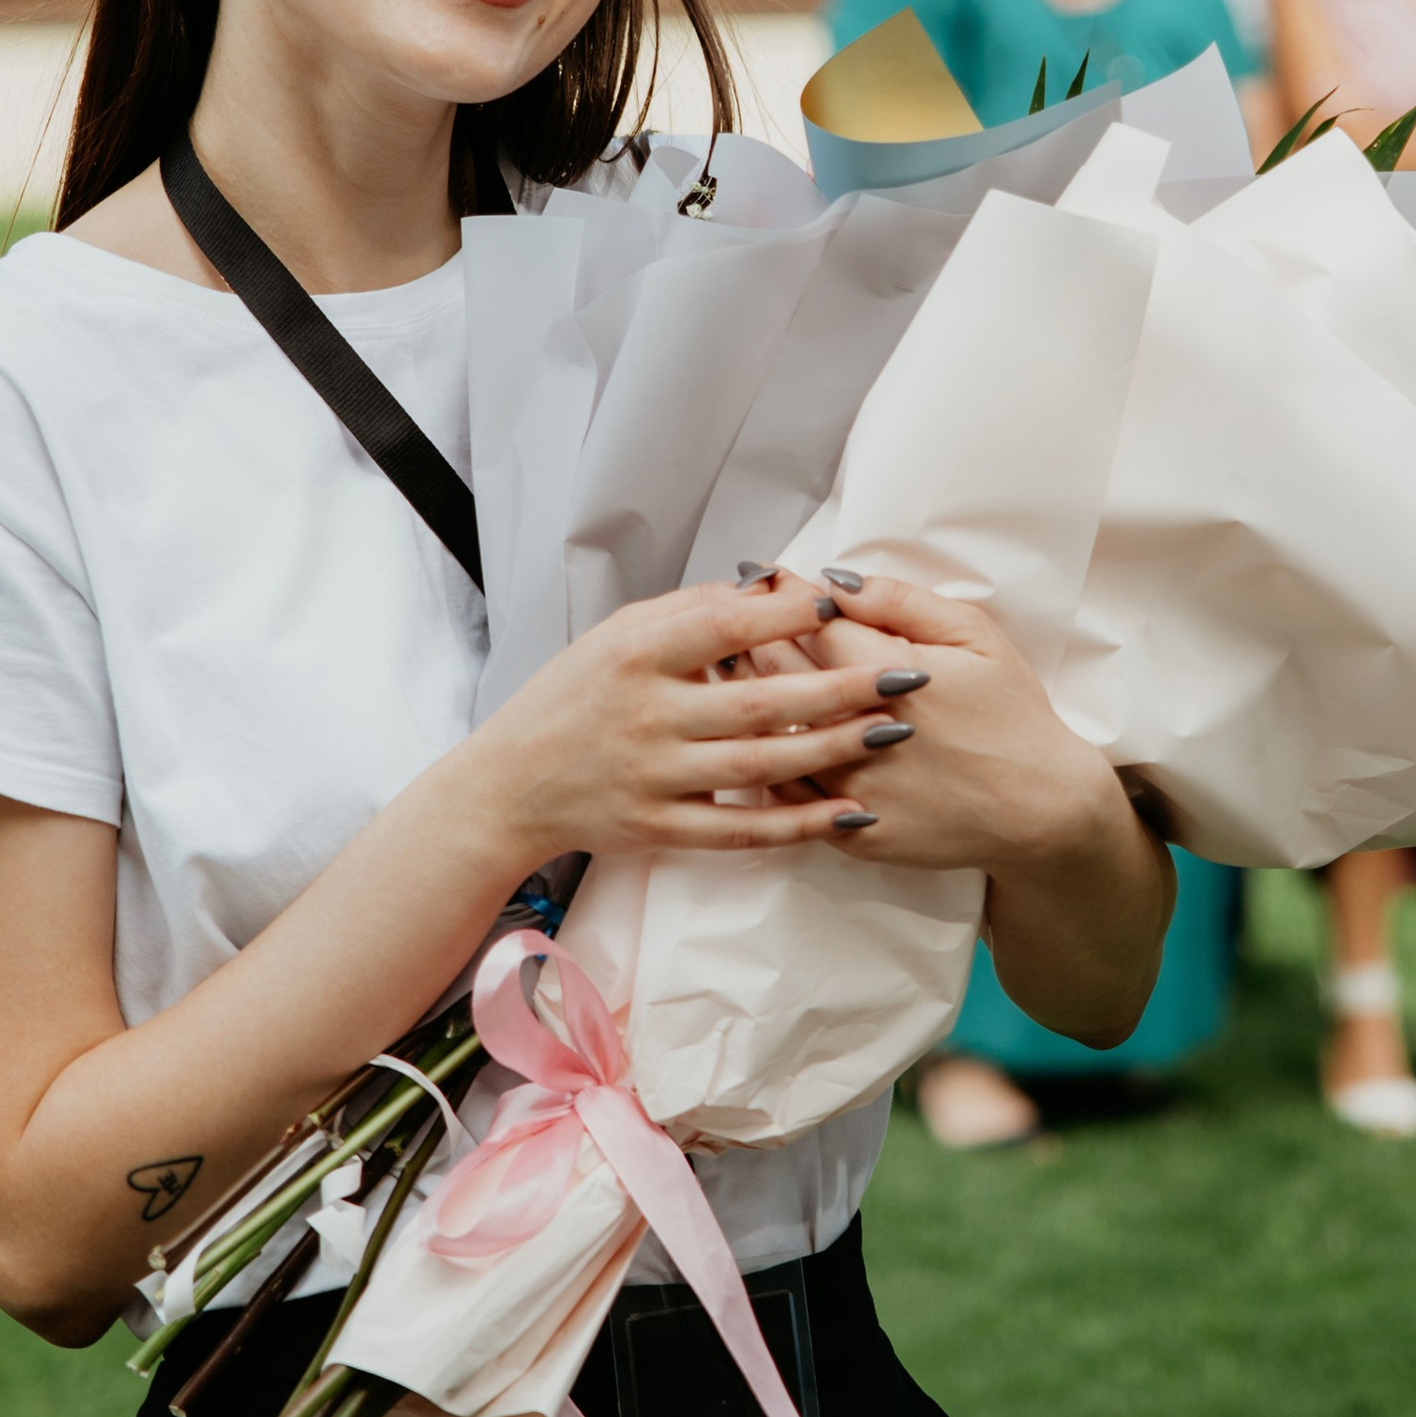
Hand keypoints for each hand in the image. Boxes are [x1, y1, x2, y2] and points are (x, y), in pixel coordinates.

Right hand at [458, 575, 947, 860]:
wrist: (509, 786)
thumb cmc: (571, 698)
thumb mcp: (616, 634)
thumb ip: (690, 610)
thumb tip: (769, 587)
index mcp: (636, 655)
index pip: (723, 627)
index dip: (787, 614)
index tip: (842, 602)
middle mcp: (647, 716)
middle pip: (760, 701)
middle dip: (841, 687)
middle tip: (907, 674)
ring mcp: (654, 777)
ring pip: (761, 764)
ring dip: (835, 749)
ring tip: (895, 732)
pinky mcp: (660, 829)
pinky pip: (742, 828)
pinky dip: (799, 823)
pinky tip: (850, 812)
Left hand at [766, 569, 1124, 880]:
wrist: (1040, 808)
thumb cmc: (1011, 714)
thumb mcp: (974, 636)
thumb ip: (900, 602)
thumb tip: (836, 580)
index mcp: (888, 675)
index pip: (808, 622)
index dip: (780, 594)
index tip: (761, 575)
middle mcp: (859, 732)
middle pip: (778, 672)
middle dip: (751, 636)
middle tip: (736, 615)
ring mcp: (852, 788)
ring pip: (772, 734)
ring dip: (749, 697)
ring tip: (735, 668)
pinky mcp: (850, 833)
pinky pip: (787, 793)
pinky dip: (768, 760)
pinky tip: (762, 736)